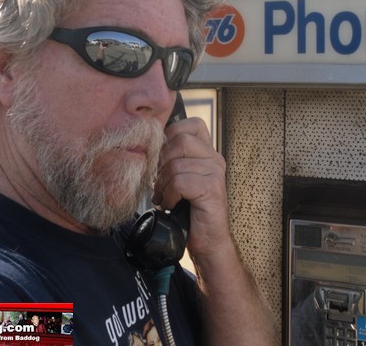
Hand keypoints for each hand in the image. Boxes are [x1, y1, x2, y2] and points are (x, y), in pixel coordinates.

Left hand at [153, 116, 229, 258]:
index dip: (172, 136)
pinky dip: (170, 195)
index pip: (192, 125)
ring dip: (164, 184)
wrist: (207, 241)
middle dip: (163, 163)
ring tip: (166, 198)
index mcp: (208, 152)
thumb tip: (149, 144)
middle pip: (180, 141)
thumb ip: (172, 160)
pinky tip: (172, 204)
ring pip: (176, 164)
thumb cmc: (188, 211)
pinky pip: (180, 182)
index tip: (163, 159)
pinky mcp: (212, 189)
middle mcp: (215, 159)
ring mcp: (216, 173)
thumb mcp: (178, 179)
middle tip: (161, 183)